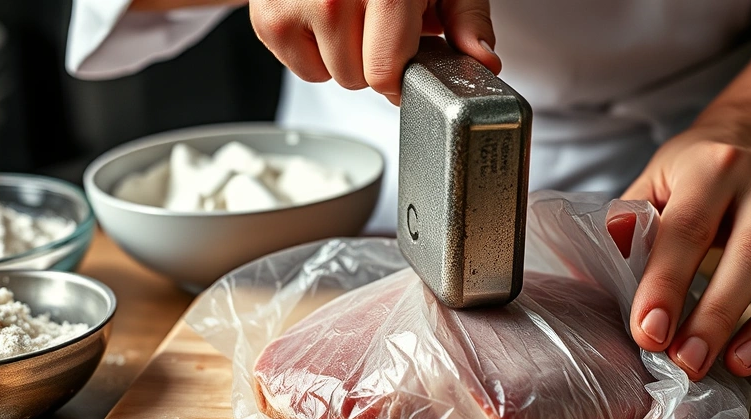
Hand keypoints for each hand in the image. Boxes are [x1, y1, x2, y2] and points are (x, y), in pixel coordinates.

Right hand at [250, 0, 500, 104]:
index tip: (408, 61)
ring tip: (352, 15)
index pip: (386, 73)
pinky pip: (301, 67)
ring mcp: (295, 4)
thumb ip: (466, 20)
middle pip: (358, 79)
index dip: (403, 78)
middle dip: (374, 61)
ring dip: (344, 56)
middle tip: (379, 24)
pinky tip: (323, 17)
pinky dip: (315, 51)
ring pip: (330, 76)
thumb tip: (482, 63)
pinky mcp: (268, 17)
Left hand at [620, 121, 750, 379]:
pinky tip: (745, 359)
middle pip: (742, 254)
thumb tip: (588, 272)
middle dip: (709, 314)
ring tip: (707, 365)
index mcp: (711, 166)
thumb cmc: (690, 173)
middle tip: (681, 360)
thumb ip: (627, 224)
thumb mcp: (653, 182)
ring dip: (743, 327)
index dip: (666, 283)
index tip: (648, 331)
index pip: (686, 228)